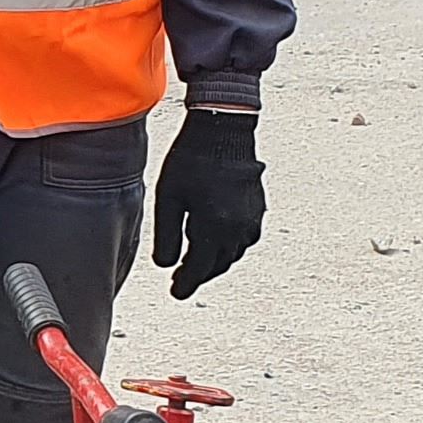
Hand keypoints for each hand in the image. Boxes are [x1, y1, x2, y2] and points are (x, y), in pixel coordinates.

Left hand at [153, 109, 264, 299]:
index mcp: (214, 228)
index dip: (186, 284)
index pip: (199, 269)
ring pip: (231, 254)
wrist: (225, 128)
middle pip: (216, 264)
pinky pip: (242, 239)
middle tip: (181, 280)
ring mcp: (252, 220)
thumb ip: (166, 235)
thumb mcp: (168, 197)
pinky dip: (226, 246)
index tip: (176, 294)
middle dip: (198, 274)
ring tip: (194, 262)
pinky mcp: (258, 209)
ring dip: (213, 261)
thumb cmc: (191, 160)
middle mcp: (238, 229)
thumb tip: (164, 266)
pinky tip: (214, 241)